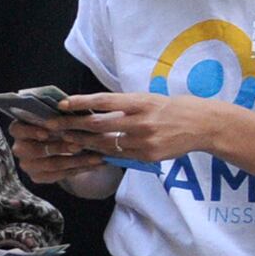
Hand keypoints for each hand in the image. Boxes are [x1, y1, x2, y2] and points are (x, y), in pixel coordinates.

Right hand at [9, 113, 110, 184]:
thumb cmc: (57, 125)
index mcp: (18, 129)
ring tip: (96, 157)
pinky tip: (94, 165)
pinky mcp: (37, 177)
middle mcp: (19, 148)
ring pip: (52, 165)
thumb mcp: (55, 117)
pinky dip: (79, 169)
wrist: (59, 144)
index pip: (17, 130)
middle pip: (36, 151)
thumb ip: (57, 116)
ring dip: (76, 161)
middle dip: (60, 148)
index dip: (31, 131)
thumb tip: (69, 108)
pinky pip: (59, 175)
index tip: (48, 132)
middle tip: (80, 145)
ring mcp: (27, 165)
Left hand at [56, 92, 220, 165]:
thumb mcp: (148, 99)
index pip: (104, 101)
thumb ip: (124, 105)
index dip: (81, 102)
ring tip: (66, 140)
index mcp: (139, 102)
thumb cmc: (172, 108)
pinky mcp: (147, 156)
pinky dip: (103, 153)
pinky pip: (119, 155)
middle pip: (98, 124)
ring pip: (105, 143)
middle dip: (73, 126)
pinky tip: (89, 152)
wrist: (201, 125)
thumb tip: (96, 109)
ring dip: (83, 142)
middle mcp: (140, 120)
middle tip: (53, 126)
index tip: (62, 104)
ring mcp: (143, 140)